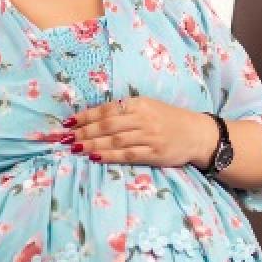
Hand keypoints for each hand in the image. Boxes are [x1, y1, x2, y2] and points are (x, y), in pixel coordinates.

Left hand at [68, 97, 216, 168]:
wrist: (198, 134)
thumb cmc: (169, 120)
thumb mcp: (149, 107)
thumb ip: (125, 111)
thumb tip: (92, 118)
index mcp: (140, 104)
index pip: (107, 110)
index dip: (85, 116)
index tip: (67, 123)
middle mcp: (144, 119)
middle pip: (107, 126)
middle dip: (83, 132)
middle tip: (63, 138)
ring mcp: (149, 136)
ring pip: (114, 140)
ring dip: (91, 144)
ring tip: (73, 148)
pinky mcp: (154, 153)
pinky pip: (127, 155)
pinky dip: (109, 156)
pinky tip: (94, 157)